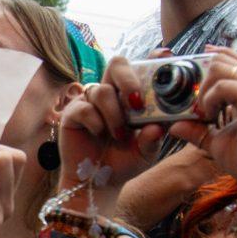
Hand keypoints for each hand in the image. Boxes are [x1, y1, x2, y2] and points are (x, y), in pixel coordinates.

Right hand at [58, 56, 166, 205]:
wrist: (97, 182)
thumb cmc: (123, 162)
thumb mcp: (146, 152)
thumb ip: (153, 139)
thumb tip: (157, 128)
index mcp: (131, 96)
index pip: (141, 68)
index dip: (151, 59)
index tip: (164, 55)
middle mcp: (111, 94)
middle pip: (117, 64)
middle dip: (129, 79)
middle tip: (136, 102)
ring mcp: (90, 101)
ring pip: (102, 90)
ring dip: (114, 114)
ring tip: (119, 135)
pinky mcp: (73, 113)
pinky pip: (84, 107)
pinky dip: (96, 122)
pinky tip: (99, 134)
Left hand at [169, 46, 236, 180]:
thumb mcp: (218, 141)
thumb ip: (198, 130)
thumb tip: (174, 126)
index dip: (217, 55)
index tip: (200, 57)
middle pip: (225, 59)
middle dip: (203, 76)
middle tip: (197, 102)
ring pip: (222, 67)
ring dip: (205, 88)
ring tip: (205, 112)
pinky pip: (223, 85)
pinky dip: (209, 99)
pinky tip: (210, 116)